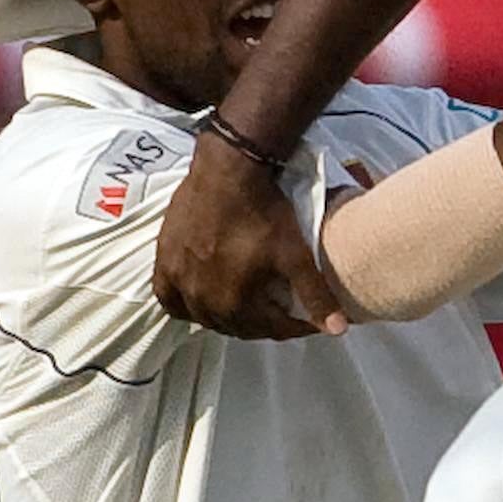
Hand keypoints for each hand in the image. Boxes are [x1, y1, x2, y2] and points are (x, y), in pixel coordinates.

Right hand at [153, 133, 348, 341]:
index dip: (293, 327)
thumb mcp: (295, 255)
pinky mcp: (164, 262)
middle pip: (237, 327)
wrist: (228, 170)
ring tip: (245, 304)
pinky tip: (198, 299)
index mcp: (236, 305)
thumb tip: (338, 331)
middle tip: (278, 309)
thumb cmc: (264, 213)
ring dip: (226, 317)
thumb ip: (315, 296)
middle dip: (262, 323)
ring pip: (204, 316)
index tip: (307, 320)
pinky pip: (169, 298)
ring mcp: (180, 282)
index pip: (270, 330)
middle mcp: (203, 302)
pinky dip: (184, 305)